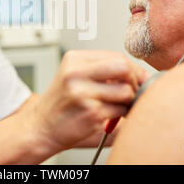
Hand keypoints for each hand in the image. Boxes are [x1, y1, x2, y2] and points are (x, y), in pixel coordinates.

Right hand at [27, 50, 149, 152]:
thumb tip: (142, 74)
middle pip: (123, 68)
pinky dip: (122, 114)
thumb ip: (103, 69)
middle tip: (131, 91)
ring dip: (128, 101)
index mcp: (74, 59)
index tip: (138, 79)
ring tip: (118, 105)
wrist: (41, 127)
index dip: (133, 69)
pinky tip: (110, 116)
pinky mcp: (91, 113)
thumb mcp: (75, 75)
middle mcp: (76, 73)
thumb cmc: (62, 102)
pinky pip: (121, 110)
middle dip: (134, 80)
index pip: (117, 56)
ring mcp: (83, 93)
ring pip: (126, 91)